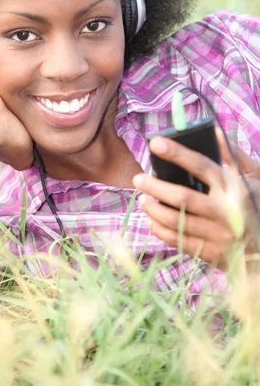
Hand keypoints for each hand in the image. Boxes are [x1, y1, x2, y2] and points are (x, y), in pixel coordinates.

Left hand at [133, 131, 259, 266]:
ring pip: (176, 220)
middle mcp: (226, 211)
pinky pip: (179, 241)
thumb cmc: (258, 205)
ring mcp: (220, 235)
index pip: (201, 165)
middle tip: (138, 179)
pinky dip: (161, 230)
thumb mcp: (254, 177)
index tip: (155, 143)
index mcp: (234, 188)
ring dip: (153, 209)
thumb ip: (232, 155)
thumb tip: (213, 131)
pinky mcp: (214, 254)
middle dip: (154, 186)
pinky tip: (152, 220)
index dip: (176, 152)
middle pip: (182, 197)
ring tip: (142, 199)